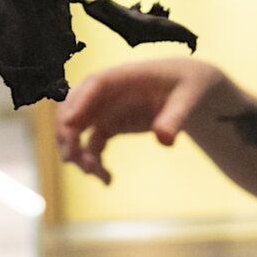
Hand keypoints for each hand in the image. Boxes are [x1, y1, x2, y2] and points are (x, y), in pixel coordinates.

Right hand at [55, 57, 230, 184]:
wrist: (189, 90)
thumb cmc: (188, 86)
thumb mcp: (188, 100)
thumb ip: (175, 119)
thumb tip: (164, 140)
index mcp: (124, 76)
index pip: (94, 85)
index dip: (79, 103)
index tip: (68, 124)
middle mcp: (107, 92)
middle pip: (73, 106)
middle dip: (67, 132)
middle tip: (74, 159)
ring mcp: (104, 108)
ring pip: (76, 129)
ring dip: (77, 151)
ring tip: (95, 174)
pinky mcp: (108, 124)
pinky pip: (91, 144)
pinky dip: (93, 162)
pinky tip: (108, 180)